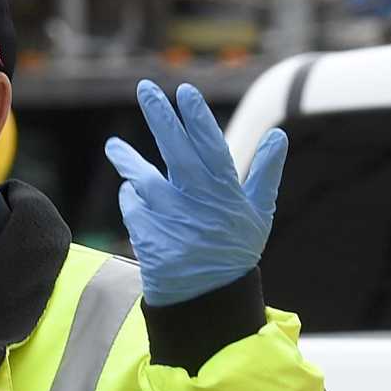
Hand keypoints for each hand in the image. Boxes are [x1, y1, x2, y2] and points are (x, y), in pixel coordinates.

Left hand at [103, 80, 288, 306]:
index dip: (196, 118)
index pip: (210, 147)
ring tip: (113, 147)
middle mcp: (197, 203)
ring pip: (144, 179)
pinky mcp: (148, 238)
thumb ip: (265, 174)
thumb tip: (278, 137)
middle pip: (176, 151)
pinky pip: (133, 208)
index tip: (185, 92)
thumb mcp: (258, 216)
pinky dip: (132, 198)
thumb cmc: (234, 252)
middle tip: (146, 89)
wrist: (208, 302)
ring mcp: (171, 221)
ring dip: (128, 160)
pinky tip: (134, 194)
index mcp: (226, 194)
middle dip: (161, 117)